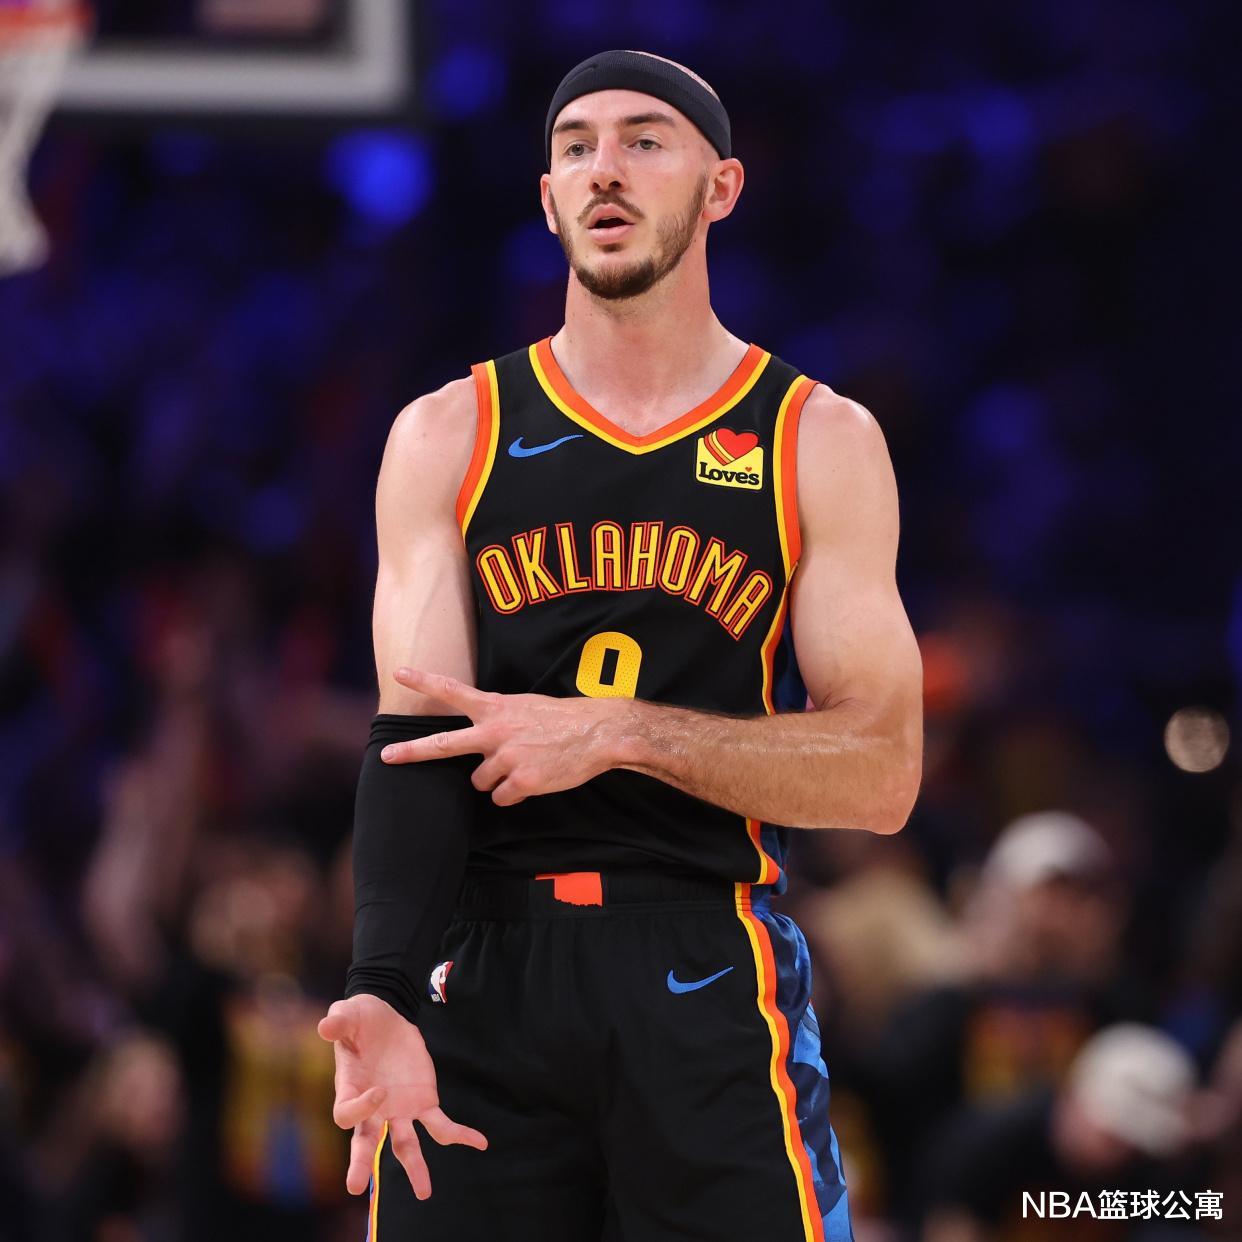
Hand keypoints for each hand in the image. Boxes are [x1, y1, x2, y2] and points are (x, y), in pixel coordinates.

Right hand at [317, 994, 486, 1198]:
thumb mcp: (348, 1014)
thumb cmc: (360, 1018)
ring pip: (405, 1144)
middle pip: (365, 1141)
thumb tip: (325, 1027)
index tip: (378, 1090)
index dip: (361, 1109)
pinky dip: (459, 1134)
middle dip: (361, 1163)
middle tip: (355, 1187)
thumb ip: (338, 1022)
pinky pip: (441, 1124)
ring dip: (414, 1167)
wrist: (384, 1017)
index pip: (347, 1114)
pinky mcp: (423, 1100)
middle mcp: (373, 1107)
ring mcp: (398, 1108)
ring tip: (424, 1192)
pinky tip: (480, 1143)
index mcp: (349, 1089)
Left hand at [379, 668, 635, 805]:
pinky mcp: (522, 782)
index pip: (453, 692)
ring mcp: (507, 758)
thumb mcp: (525, 706)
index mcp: (496, 708)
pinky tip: (534, 779)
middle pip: (444, 745)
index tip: (399, 673)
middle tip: (386, 757)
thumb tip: (478, 744)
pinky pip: (502, 798)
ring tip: (524, 764)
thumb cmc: (562, 719)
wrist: (598, 733)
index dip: (425, 681)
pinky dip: (514, 794)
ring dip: (495, 779)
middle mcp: (495, 731)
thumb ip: (497, 719)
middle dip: (412, 752)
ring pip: (480, 782)